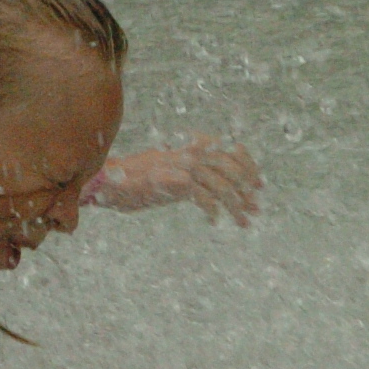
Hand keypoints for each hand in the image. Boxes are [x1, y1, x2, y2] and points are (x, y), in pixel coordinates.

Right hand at [87, 137, 261, 224]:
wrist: (110, 180)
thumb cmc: (137, 177)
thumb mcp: (168, 166)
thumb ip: (190, 170)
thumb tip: (214, 183)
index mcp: (190, 146)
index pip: (231, 149)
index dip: (249, 167)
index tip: (258, 184)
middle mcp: (190, 153)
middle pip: (232, 168)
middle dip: (247, 189)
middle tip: (255, 207)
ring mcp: (183, 167)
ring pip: (222, 186)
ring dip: (236, 206)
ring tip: (244, 221)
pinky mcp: (175, 183)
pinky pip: (204, 198)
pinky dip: (212, 211)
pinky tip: (214, 221)